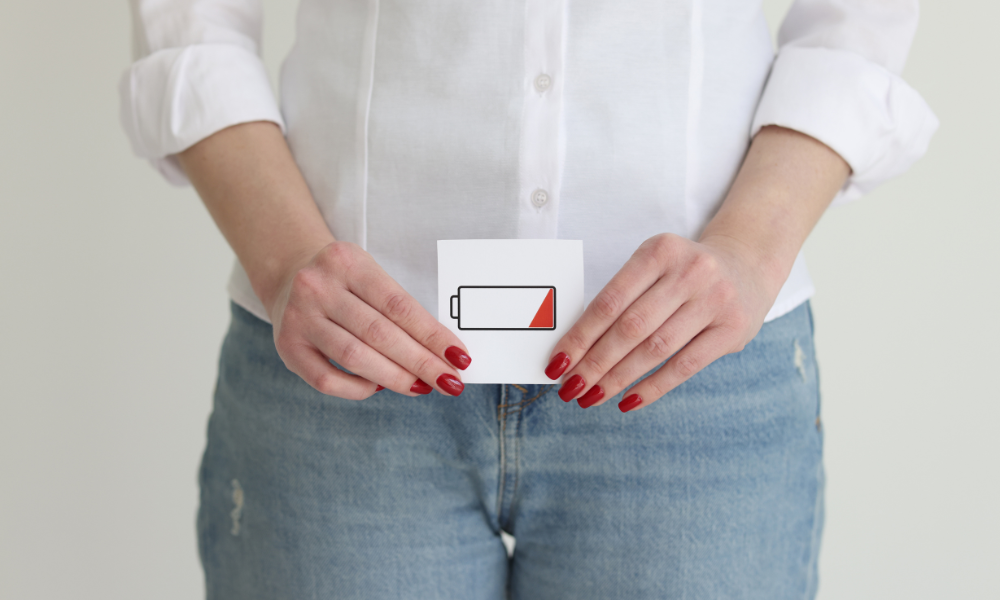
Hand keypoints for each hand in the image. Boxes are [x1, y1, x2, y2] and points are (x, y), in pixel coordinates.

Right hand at [267, 241, 471, 399]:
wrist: (288, 272)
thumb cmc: (344, 280)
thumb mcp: (369, 273)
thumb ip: (398, 308)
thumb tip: (441, 352)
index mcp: (347, 262)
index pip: (398, 305)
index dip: (432, 335)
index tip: (459, 357)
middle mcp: (318, 288)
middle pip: (379, 334)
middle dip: (421, 362)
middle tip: (449, 382)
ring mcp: (298, 318)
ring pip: (354, 358)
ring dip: (395, 377)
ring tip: (422, 387)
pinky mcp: (287, 347)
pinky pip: (327, 380)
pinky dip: (359, 388)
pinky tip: (380, 387)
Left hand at [544, 233, 777, 411]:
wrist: (748, 262)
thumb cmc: (684, 272)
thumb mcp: (654, 266)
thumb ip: (621, 299)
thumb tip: (575, 347)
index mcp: (659, 251)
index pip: (610, 301)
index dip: (580, 335)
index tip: (557, 362)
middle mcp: (689, 272)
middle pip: (631, 327)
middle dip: (594, 363)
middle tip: (569, 388)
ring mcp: (715, 300)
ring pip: (656, 349)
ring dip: (618, 378)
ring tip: (591, 397)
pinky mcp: (733, 329)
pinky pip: (685, 366)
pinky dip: (653, 387)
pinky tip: (627, 401)